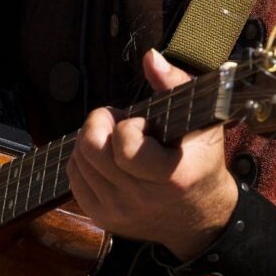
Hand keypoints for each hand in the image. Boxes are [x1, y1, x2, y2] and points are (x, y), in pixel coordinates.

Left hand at [66, 50, 237, 259]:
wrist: (198, 218)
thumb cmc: (199, 162)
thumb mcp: (201, 122)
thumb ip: (175, 85)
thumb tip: (150, 57)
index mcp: (170, 176)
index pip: (124, 145)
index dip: (127, 125)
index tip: (141, 123)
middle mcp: (141, 198)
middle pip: (92, 150)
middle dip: (99, 123)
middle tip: (116, 120)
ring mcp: (118, 211)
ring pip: (78, 161)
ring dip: (91, 140)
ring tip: (113, 139)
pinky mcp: (102, 218)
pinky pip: (74, 178)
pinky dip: (83, 160)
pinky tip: (104, 156)